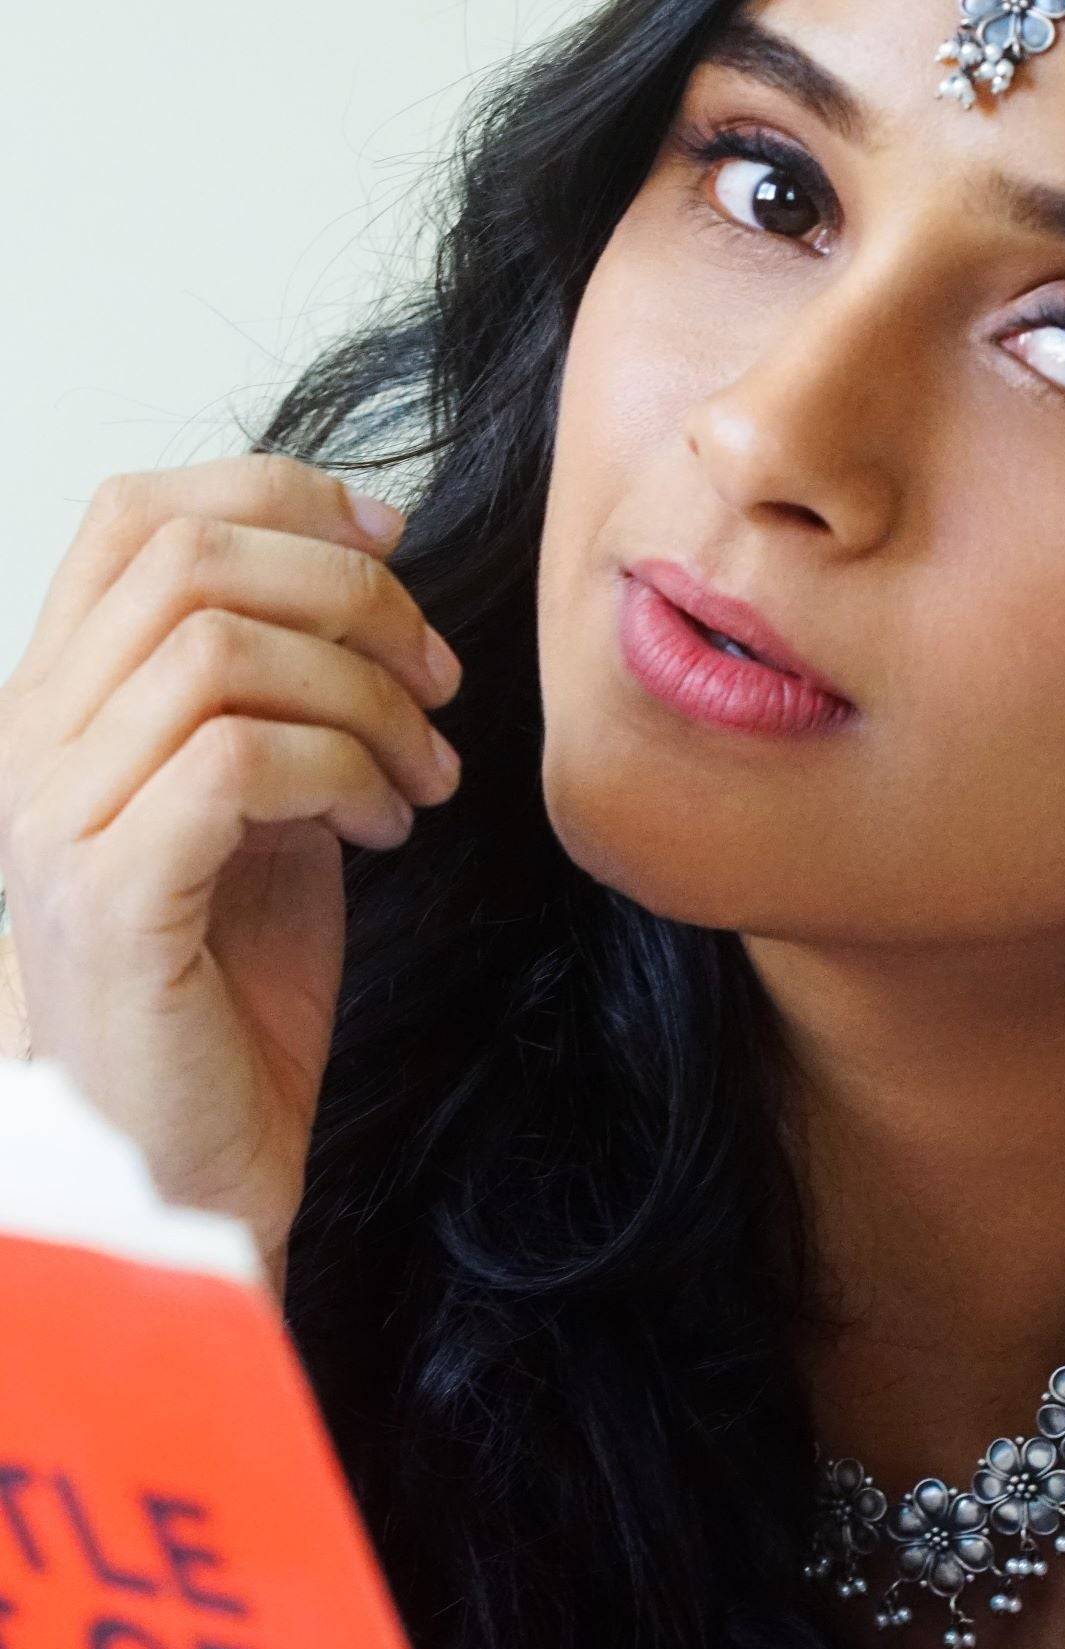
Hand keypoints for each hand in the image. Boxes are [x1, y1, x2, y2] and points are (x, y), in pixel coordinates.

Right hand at [0, 454, 462, 1292]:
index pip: (134, 514)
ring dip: (368, 698)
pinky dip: (344, 774)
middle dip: (354, 595)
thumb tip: (372, 555)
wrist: (192, 1155)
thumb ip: (284, 684)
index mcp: (65, 701)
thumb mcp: (265, 796)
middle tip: (439, 679)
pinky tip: (385, 830)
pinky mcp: (112, 893)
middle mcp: (33, 741)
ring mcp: (56, 817)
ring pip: (221, 654)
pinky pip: (238, 762)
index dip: (277, 492)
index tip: (391, 535)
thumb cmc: (233, 976)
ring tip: (425, 774)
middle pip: (191, 561)